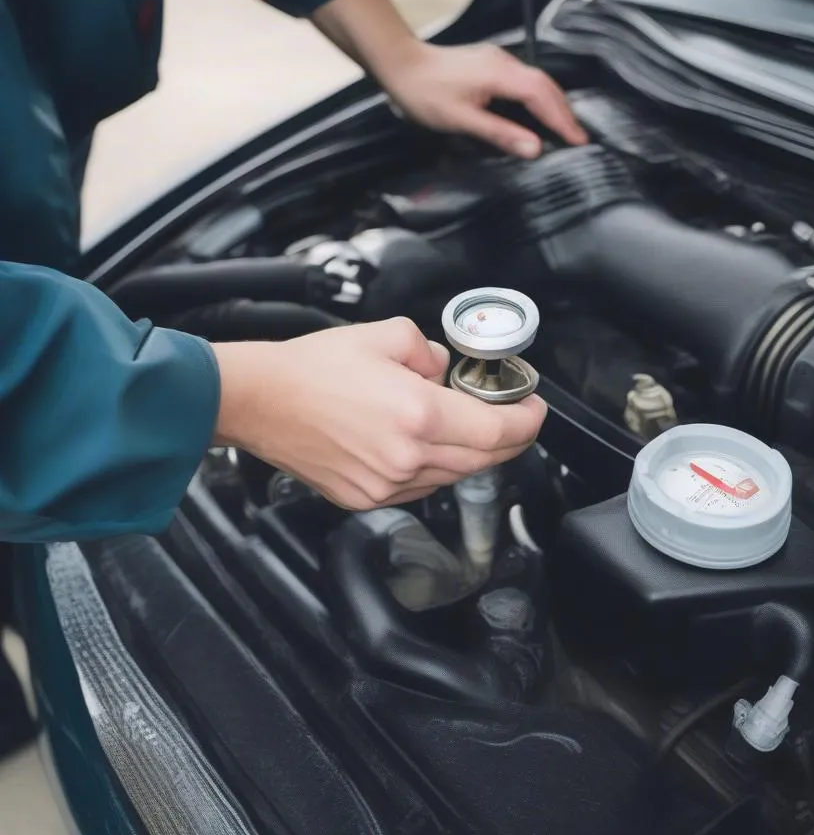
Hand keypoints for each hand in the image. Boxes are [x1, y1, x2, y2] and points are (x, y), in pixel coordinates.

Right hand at [211, 318, 546, 510]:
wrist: (260, 401)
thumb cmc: (313, 368)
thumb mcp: (386, 336)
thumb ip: (432, 352)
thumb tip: (446, 372)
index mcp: (417, 414)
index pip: (496, 431)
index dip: (526, 421)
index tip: (533, 407)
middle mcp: (406, 457)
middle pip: (483, 459)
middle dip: (509, 438)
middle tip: (514, 417)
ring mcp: (386, 484)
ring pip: (454, 475)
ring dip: (472, 453)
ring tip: (468, 425)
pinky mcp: (366, 498)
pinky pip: (421, 487)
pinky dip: (436, 467)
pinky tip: (428, 444)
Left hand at [311, 0, 586, 157]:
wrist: (400, 64)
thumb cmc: (424, 93)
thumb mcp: (460, 119)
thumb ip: (499, 133)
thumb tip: (534, 148)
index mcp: (500, 74)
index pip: (542, 96)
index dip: (562, 119)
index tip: (579, 140)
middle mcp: (504, 62)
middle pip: (546, 86)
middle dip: (564, 113)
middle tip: (580, 139)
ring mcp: (498, 60)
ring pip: (538, 81)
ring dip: (554, 104)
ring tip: (566, 129)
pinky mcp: (491, 64)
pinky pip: (526, 80)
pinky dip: (540, 98)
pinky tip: (540, 112)